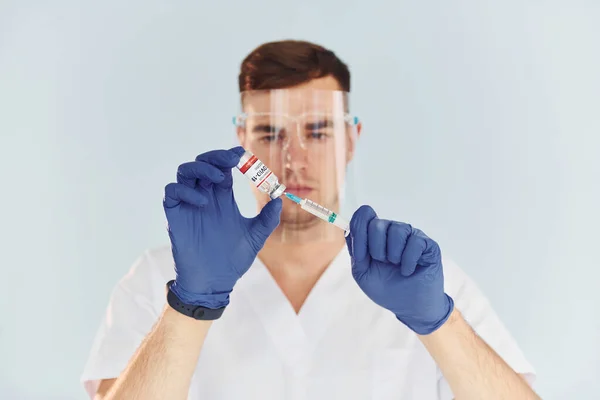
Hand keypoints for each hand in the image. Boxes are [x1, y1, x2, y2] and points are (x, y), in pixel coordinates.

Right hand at [163, 147, 281, 308]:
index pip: (223, 169)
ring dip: (200, 168)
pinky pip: (172, 192)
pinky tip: (203, 201)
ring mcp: (188, 205)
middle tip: (231, 160)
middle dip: (215, 157)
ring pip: (185, 172)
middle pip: (203, 164)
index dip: (229, 157)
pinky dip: (185, 190)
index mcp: (222, 199)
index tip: (242, 153)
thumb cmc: (233, 260)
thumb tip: (280, 198)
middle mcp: (204, 197)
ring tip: (219, 177)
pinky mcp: (175, 216)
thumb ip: (268, 218)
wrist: (215, 282)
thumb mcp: (256, 237)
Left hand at [345, 205, 453, 334]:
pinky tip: (408, 271)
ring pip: (397, 230)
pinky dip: (408, 261)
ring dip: (393, 255)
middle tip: (383, 263)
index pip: (364, 216)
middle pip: (377, 224)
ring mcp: (411, 236)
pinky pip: (415, 242)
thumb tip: (348, 228)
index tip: (359, 254)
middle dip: (376, 249)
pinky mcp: (427, 244)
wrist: (409, 307)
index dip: (358, 230)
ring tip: (397, 267)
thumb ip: (355, 250)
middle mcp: (392, 231)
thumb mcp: (362, 272)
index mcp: (375, 235)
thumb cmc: (386, 289)